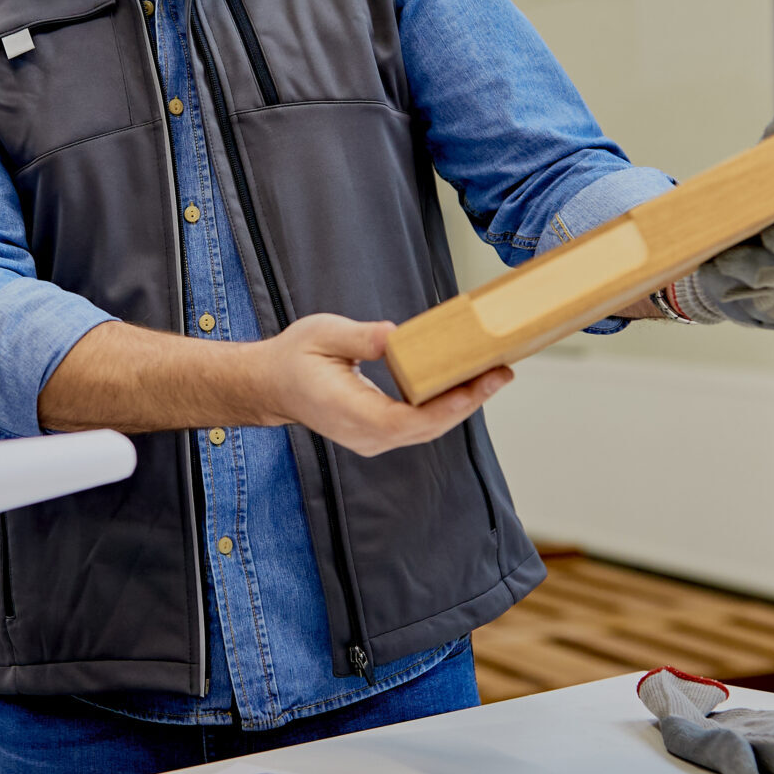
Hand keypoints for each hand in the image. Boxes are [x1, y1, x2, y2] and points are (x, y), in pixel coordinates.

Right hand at [256, 314, 510, 455]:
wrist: (271, 384)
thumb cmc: (293, 357)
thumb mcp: (321, 333)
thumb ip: (360, 337)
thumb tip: (394, 335)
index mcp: (349, 412)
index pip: (408, 420)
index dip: (448, 406)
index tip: (479, 384)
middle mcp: (364, 435)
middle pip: (427, 428)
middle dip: (468, 402)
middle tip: (501, 373)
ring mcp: (371, 439)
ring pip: (426, 430)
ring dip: (461, 406)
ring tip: (492, 376)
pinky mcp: (377, 434)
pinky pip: (417, 426)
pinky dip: (443, 408)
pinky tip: (463, 386)